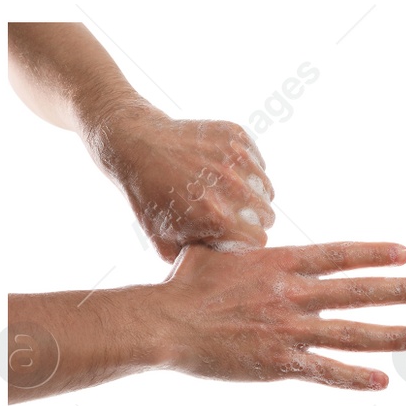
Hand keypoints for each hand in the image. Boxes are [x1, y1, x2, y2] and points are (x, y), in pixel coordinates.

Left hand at [91, 102, 273, 259]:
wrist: (138, 145)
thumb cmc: (149, 197)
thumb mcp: (165, 242)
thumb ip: (198, 261)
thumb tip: (223, 271)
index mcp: (216, 216)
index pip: (258, 240)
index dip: (248, 242)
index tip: (237, 238)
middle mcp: (231, 184)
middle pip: (267, 214)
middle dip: (254, 220)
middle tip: (235, 216)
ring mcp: (235, 156)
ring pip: (266, 187)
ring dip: (253, 194)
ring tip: (230, 195)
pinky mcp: (235, 134)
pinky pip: (258, 161)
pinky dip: (248, 169)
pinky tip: (227, 172)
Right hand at [154, 242, 405, 389]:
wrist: (167, 320)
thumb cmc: (186, 283)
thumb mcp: (217, 247)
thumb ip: (241, 242)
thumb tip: (245, 229)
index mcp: (281, 262)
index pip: (339, 255)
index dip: (374, 254)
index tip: (404, 253)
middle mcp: (293, 293)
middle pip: (357, 291)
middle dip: (399, 290)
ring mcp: (289, 329)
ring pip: (352, 332)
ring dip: (391, 334)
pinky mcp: (279, 362)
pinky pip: (326, 371)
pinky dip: (356, 377)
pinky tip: (382, 381)